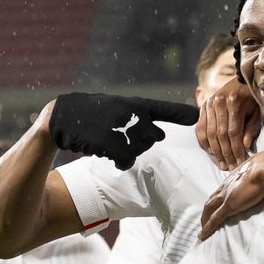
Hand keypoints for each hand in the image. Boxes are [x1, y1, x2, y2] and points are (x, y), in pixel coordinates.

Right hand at [47, 93, 198, 169]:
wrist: (65, 114)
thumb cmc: (95, 114)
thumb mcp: (119, 108)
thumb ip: (141, 120)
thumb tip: (159, 136)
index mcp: (137, 103)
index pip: (165, 109)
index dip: (182, 114)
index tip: (198, 117)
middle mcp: (133, 113)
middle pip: (154, 138)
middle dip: (140, 142)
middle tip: (119, 134)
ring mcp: (123, 126)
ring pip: (139, 150)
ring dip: (126, 151)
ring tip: (108, 139)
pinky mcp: (111, 141)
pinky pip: (125, 160)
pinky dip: (117, 160)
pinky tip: (104, 149)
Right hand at [196, 77, 261, 169]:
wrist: (240, 81)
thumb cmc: (252, 99)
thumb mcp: (257, 112)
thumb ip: (251, 129)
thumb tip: (244, 147)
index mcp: (234, 102)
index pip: (233, 132)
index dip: (236, 150)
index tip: (241, 163)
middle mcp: (218, 102)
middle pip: (220, 135)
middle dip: (226, 154)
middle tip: (231, 168)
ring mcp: (208, 104)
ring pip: (209, 134)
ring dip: (215, 152)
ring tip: (222, 165)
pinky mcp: (203, 107)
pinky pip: (200, 129)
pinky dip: (205, 143)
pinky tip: (212, 153)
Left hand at [199, 148, 263, 239]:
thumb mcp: (259, 169)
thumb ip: (258, 174)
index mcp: (233, 178)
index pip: (220, 191)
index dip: (216, 200)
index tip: (215, 207)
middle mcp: (226, 186)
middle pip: (211, 201)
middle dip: (206, 211)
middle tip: (204, 221)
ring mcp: (226, 196)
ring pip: (209, 210)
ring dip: (205, 220)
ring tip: (203, 230)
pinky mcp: (229, 206)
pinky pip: (215, 219)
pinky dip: (208, 228)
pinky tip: (203, 236)